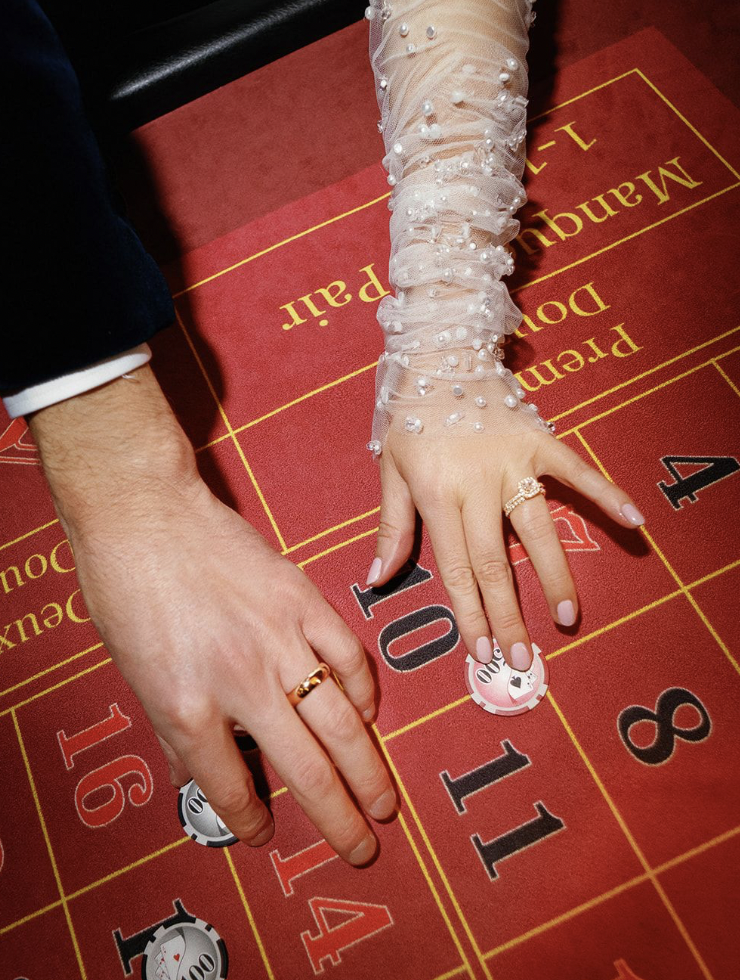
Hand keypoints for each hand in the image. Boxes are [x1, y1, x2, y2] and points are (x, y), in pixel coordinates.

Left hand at [28, 368, 394, 864]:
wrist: (144, 515)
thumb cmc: (125, 591)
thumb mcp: (134, 675)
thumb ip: (175, 731)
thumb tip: (200, 774)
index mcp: (186, 706)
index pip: (230, 787)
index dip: (251, 822)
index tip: (265, 835)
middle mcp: (240, 682)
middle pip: (305, 769)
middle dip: (338, 818)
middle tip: (361, 847)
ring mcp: (279, 639)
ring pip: (341, 722)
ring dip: (368, 770)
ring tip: (384, 804)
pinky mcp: (303, 602)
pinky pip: (347, 658)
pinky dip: (362, 692)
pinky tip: (366, 716)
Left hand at [367, 425, 644, 669]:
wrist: (439, 350)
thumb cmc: (408, 413)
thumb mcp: (388, 466)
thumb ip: (391, 526)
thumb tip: (375, 580)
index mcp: (437, 493)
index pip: (456, 568)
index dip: (470, 613)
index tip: (481, 651)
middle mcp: (477, 483)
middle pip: (496, 562)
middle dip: (508, 614)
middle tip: (521, 658)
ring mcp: (513, 461)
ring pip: (538, 528)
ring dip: (553, 576)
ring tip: (567, 617)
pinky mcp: (540, 439)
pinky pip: (577, 471)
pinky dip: (606, 494)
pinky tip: (634, 523)